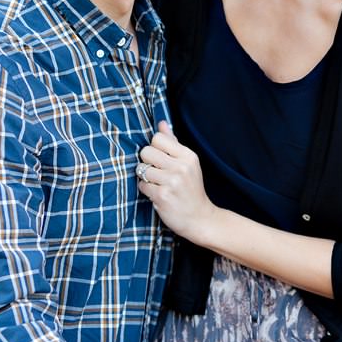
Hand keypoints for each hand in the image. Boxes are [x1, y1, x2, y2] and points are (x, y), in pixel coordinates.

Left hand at [137, 121, 219, 242]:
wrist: (200, 218)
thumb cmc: (191, 189)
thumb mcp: (187, 163)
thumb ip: (173, 143)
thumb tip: (161, 123)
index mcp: (188, 156)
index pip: (157, 138)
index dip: (154, 148)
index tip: (161, 160)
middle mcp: (181, 167)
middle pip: (146, 151)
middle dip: (146, 162)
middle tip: (157, 173)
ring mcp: (172, 182)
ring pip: (141, 169)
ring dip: (145, 178)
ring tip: (158, 184)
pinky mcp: (162, 196)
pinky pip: (141, 185)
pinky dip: (146, 190)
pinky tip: (157, 194)